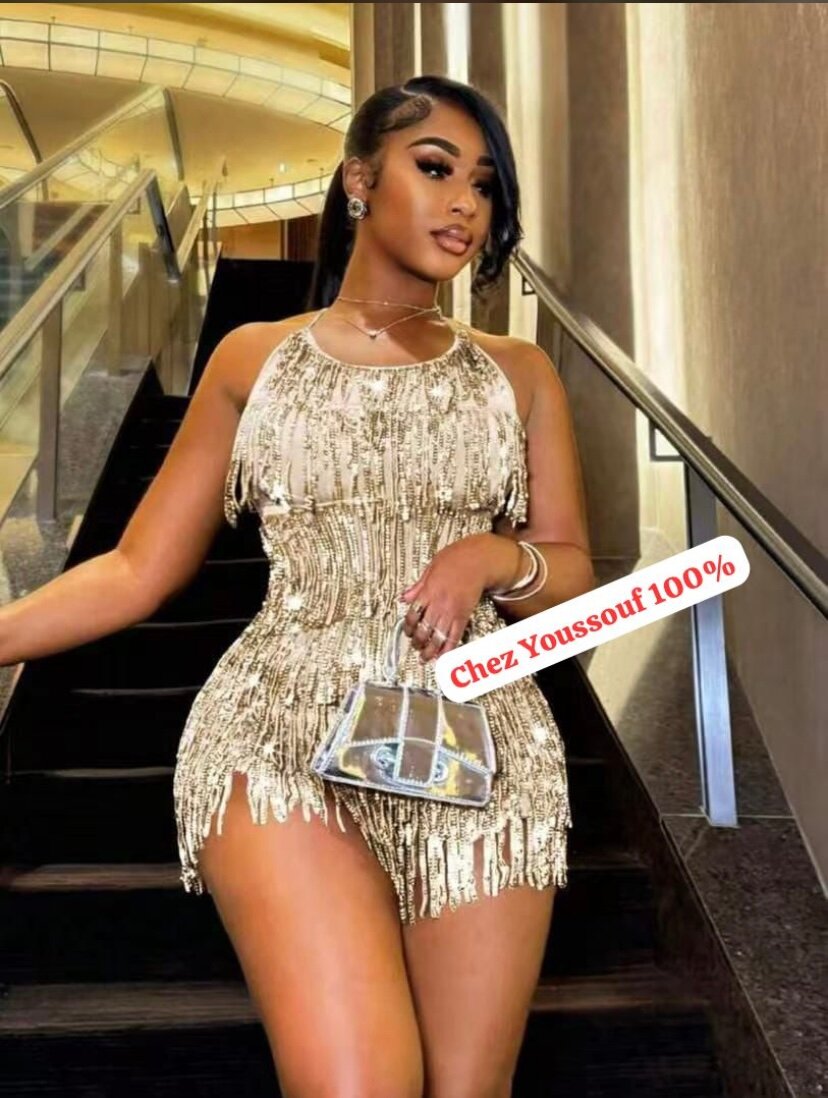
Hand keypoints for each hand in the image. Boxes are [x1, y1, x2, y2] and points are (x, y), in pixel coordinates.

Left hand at [399, 534, 493, 662]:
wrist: (478, 559)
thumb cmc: (455, 559)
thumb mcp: (430, 568)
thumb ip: (418, 586)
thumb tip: (404, 597)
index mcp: (427, 592)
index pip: (412, 614)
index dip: (408, 627)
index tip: (407, 632)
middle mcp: (438, 604)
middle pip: (424, 629)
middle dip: (418, 642)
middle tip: (416, 648)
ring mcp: (451, 611)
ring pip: (437, 636)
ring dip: (430, 649)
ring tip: (426, 658)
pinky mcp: (464, 615)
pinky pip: (455, 635)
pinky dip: (449, 647)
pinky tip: (444, 655)